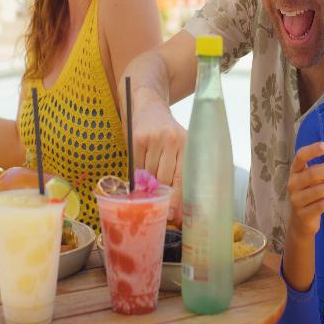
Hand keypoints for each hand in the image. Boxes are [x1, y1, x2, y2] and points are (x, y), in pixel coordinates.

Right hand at [129, 96, 185, 224]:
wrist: (149, 107)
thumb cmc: (168, 134)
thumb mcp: (180, 147)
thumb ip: (180, 172)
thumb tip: (177, 210)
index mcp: (187, 144)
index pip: (181, 179)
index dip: (176, 200)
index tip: (172, 217)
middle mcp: (172, 140)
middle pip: (163, 179)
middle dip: (160, 195)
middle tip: (158, 206)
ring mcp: (153, 139)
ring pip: (148, 175)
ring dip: (147, 184)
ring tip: (148, 185)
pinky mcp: (137, 139)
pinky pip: (136, 167)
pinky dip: (137, 173)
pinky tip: (140, 170)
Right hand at [287, 142, 323, 236]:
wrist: (301, 221)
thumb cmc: (310, 193)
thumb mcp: (317, 178)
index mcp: (295, 171)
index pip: (300, 156)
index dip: (312, 150)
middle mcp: (292, 184)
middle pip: (312, 173)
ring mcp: (296, 200)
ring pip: (317, 190)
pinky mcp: (304, 214)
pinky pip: (321, 205)